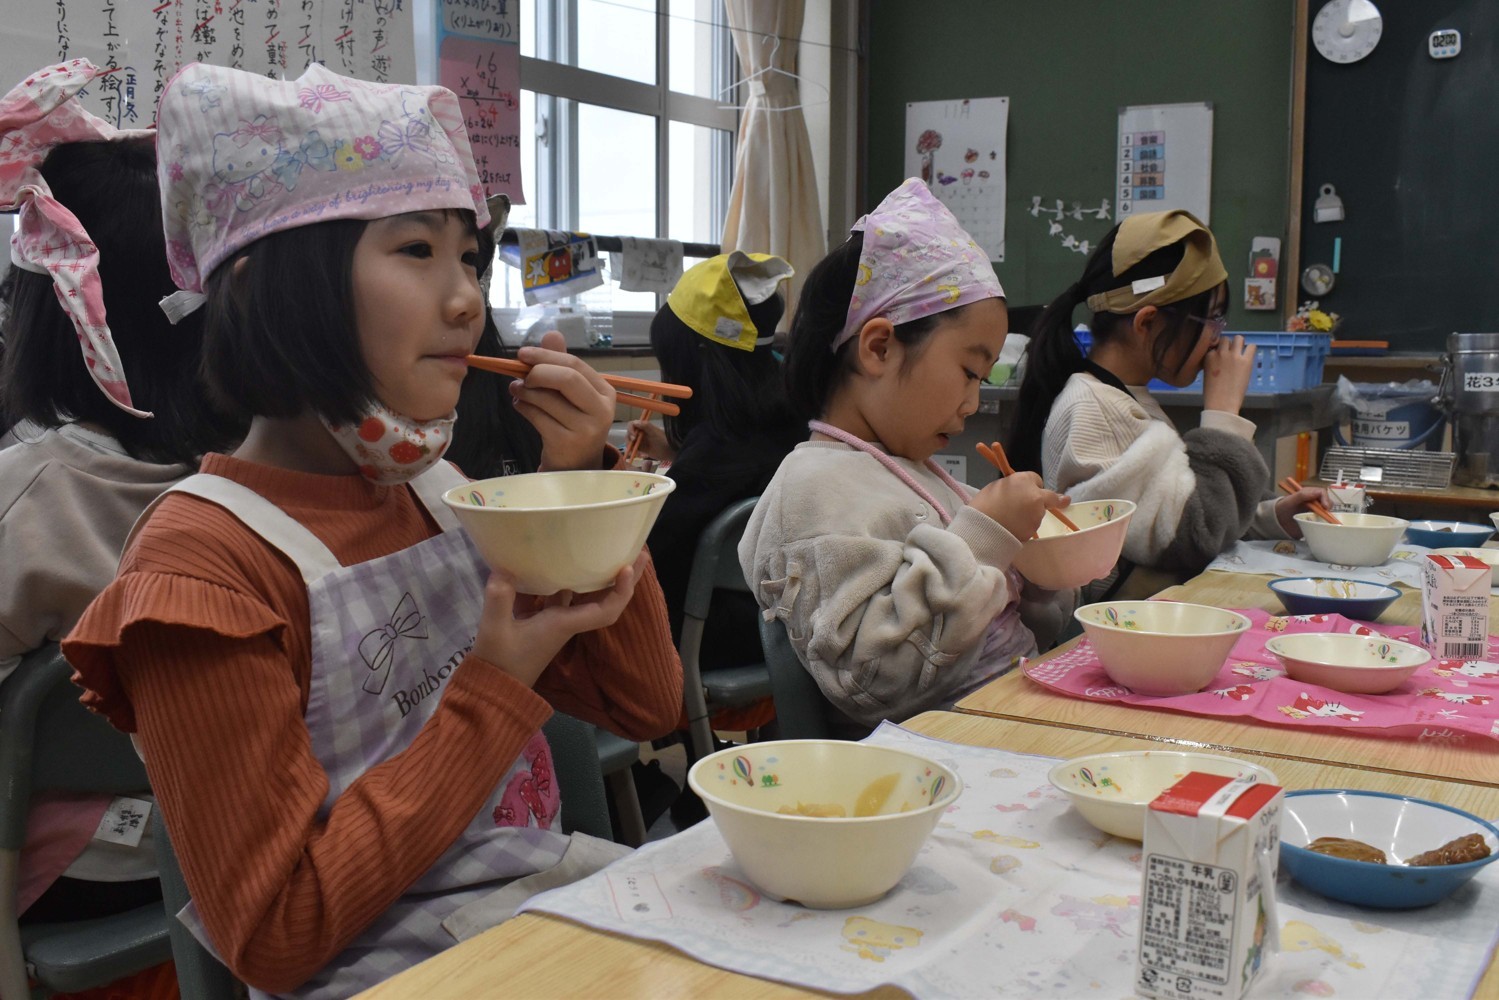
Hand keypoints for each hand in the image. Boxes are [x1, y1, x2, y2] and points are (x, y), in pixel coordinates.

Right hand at [471, 550, 646, 687]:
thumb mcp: (495, 631)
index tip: (627, 568)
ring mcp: (554, 619)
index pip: (606, 611)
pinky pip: (558, 594)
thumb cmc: (499, 663)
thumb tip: (503, 569)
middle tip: (637, 549)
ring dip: (594, 573)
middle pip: (603, 598)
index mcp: (564, 624)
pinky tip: (554, 558)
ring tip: (602, 547)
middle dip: (622, 576)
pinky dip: (560, 578)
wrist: (494, 686)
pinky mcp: (539, 619)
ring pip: (581, 594)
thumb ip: (499, 599)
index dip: (622, 591)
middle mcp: (566, 620)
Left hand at [511, 330, 615, 469]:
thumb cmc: (573, 422)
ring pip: (547, 398)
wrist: (576, 465)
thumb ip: (561, 364)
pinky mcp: (566, 443)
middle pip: (566, 378)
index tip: (522, 354)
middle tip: (521, 375)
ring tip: (516, 390)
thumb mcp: (572, 393)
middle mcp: (601, 410)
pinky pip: (537, 417)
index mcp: (606, 392)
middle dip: (537, 371)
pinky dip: (523, 407)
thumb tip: (552, 333)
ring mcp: (585, 429)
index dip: (546, 356)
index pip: (575, 364)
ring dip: (524, 391)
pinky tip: (520, 406)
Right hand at [626, 419, 671, 460]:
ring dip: (629, 445)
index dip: (630, 429)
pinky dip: (633, 451)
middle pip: (629, 433)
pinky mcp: (641, 448)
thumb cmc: (663, 440)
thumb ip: (646, 426)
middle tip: (633, 442)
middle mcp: (641, 432)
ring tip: (634, 450)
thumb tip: (635, 422)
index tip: (634, 435)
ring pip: (630, 441)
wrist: (670, 451)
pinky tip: (637, 454)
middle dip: (629, 438)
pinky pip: (633, 449)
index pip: (632, 424)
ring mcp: (641, 440)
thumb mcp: (655, 432)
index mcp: (644, 426)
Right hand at [969, 471, 1068, 541]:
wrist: (981, 529)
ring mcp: (1037, 515)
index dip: (1032, 485)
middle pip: (1047, 497)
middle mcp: (1035, 496)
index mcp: (1024, 481)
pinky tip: (1011, 527)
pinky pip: (1031, 525)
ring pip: (1038, 513)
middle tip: (1041, 504)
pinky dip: (1024, 526)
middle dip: (1046, 500)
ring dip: (1030, 514)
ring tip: (1010, 518)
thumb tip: (1020, 492)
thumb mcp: (997, 487)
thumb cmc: (983, 505)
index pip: (1037, 479)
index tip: (1027, 490)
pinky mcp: (1034, 531)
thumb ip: (1013, 487)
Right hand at [1201, 334, 1255, 414]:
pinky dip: (1251, 349)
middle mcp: (1220, 352)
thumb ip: (1212, 363)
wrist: (1221, 403)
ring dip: (1240, 344)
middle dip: (1229, 345)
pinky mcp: (1246, 361)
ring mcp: (1233, 356)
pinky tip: (1249, 357)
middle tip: (1232, 354)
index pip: (1215, 344)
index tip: (1222, 356)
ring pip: (1238, 338)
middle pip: (1226, 339)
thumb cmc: (1212, 393)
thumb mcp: (1206, 374)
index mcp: (1208, 356)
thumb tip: (1220, 359)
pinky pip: (1251, 346)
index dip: (1219, 350)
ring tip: (1241, 353)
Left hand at [1274, 486, 1328, 537]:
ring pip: (1327, 511)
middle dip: (1328, 507)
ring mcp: (1315, 510)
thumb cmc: (1282, 508)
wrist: (1277, 521)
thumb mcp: (1290, 501)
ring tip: (1326, 520)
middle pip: (1327, 501)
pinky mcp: (1315, 519)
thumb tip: (1317, 493)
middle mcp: (1313, 500)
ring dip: (1328, 515)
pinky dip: (1325, 521)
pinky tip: (1323, 525)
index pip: (1322, 493)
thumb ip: (1301, 495)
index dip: (1326, 499)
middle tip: (1326, 515)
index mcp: (1308, 493)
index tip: (1325, 507)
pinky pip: (1323, 519)